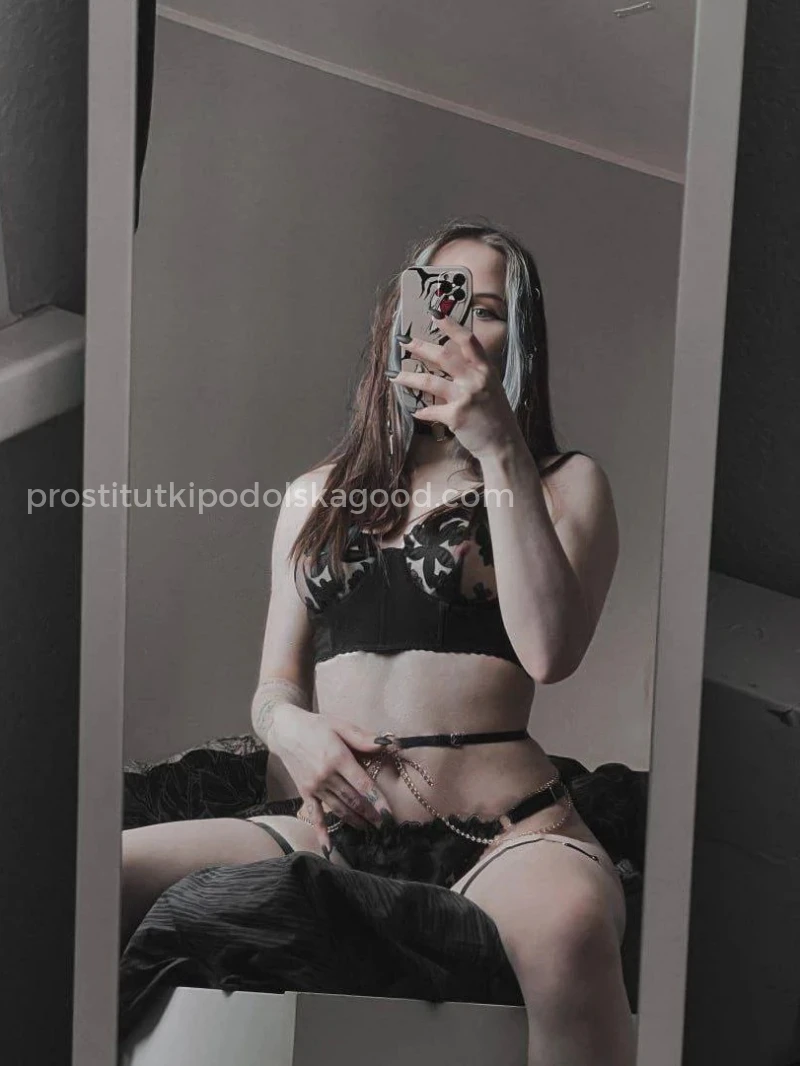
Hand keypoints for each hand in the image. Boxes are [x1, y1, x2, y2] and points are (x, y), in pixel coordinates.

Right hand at [266, 705, 392, 852]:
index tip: (389, 815)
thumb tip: (388, 743)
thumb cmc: (316, 726)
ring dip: (355, 821)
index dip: (377, 800)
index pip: (362, 784)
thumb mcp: (340, 725)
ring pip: (339, 808)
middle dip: (371, 814)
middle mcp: (325, 775)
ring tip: (369, 831)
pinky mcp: (304, 792)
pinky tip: (327, 848)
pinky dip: (321, 832)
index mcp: (337, 758)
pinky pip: (314, 815)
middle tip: (386, 827)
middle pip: (353, 800)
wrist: (284, 730)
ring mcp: (314, 786)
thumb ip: (363, 737)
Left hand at [390, 310, 521, 460]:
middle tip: (404, 342)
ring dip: (409, 378)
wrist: (503, 443)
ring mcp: (465, 397)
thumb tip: (452, 361)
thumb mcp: (492, 387)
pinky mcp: (456, 416)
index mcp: (485, 369)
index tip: (435, 315)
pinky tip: (416, 411)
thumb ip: (474, 373)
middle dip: (420, 347)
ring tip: (395, 376)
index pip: (468, 340)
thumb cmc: (496, 416)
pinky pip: (430, 411)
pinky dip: (421, 411)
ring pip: (430, 381)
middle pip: (444, 356)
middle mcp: (476, 379)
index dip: (451, 326)